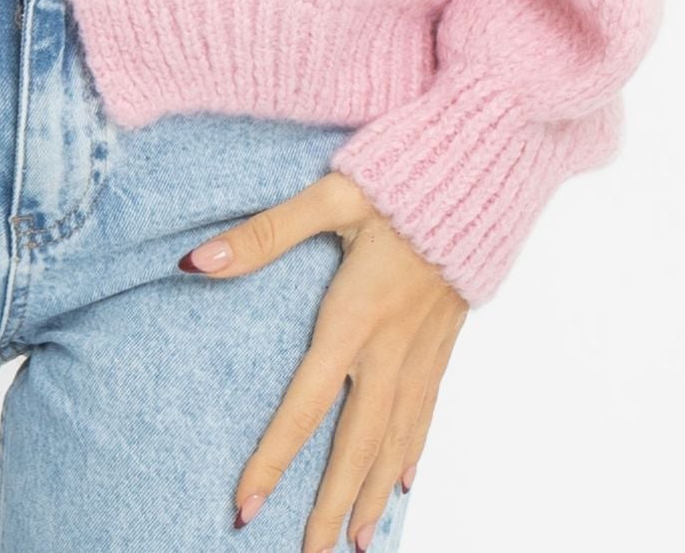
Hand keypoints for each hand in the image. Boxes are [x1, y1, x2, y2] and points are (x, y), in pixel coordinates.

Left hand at [178, 170, 466, 546]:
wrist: (488, 169)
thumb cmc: (403, 175)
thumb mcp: (330, 194)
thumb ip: (264, 232)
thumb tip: (197, 262)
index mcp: (355, 316)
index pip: (305, 405)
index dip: (273, 460)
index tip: (244, 508)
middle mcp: (391, 344)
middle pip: (357, 442)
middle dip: (331, 504)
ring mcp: (424, 346)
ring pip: (396, 437)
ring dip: (373, 491)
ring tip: (358, 541)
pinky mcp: (446, 337)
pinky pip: (427, 410)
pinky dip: (413, 451)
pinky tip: (405, 480)